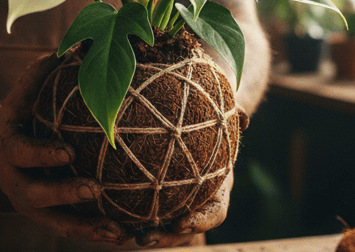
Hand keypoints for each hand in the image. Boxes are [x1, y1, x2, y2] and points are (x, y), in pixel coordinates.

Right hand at [0, 53, 130, 244]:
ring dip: (87, 228)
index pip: (23, 153)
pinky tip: (124, 236)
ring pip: (57, 223)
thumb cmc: (22, 111)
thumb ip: (43, 70)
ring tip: (118, 232)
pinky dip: (96, 233)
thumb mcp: (25, 90)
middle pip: (36, 195)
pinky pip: (72, 229)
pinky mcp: (47, 218)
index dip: (43, 154)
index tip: (68, 151)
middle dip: (64, 194)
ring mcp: (30, 205)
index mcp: (9, 149)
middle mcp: (15, 181)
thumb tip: (75, 42)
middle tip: (95, 189)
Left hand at [133, 105, 247, 247]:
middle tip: (145, 238)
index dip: (201, 221)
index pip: (215, 213)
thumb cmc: (213, 121)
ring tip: (125, 235)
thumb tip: (246, 116)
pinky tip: (108, 216)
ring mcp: (180, 204)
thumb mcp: (223, 119)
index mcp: (218, 188)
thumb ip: (233, 117)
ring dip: (147, 234)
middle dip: (167, 237)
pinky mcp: (160, 200)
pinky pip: (147, 214)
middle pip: (185, 229)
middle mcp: (199, 202)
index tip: (183, 223)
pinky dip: (131, 218)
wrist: (201, 126)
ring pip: (165, 228)